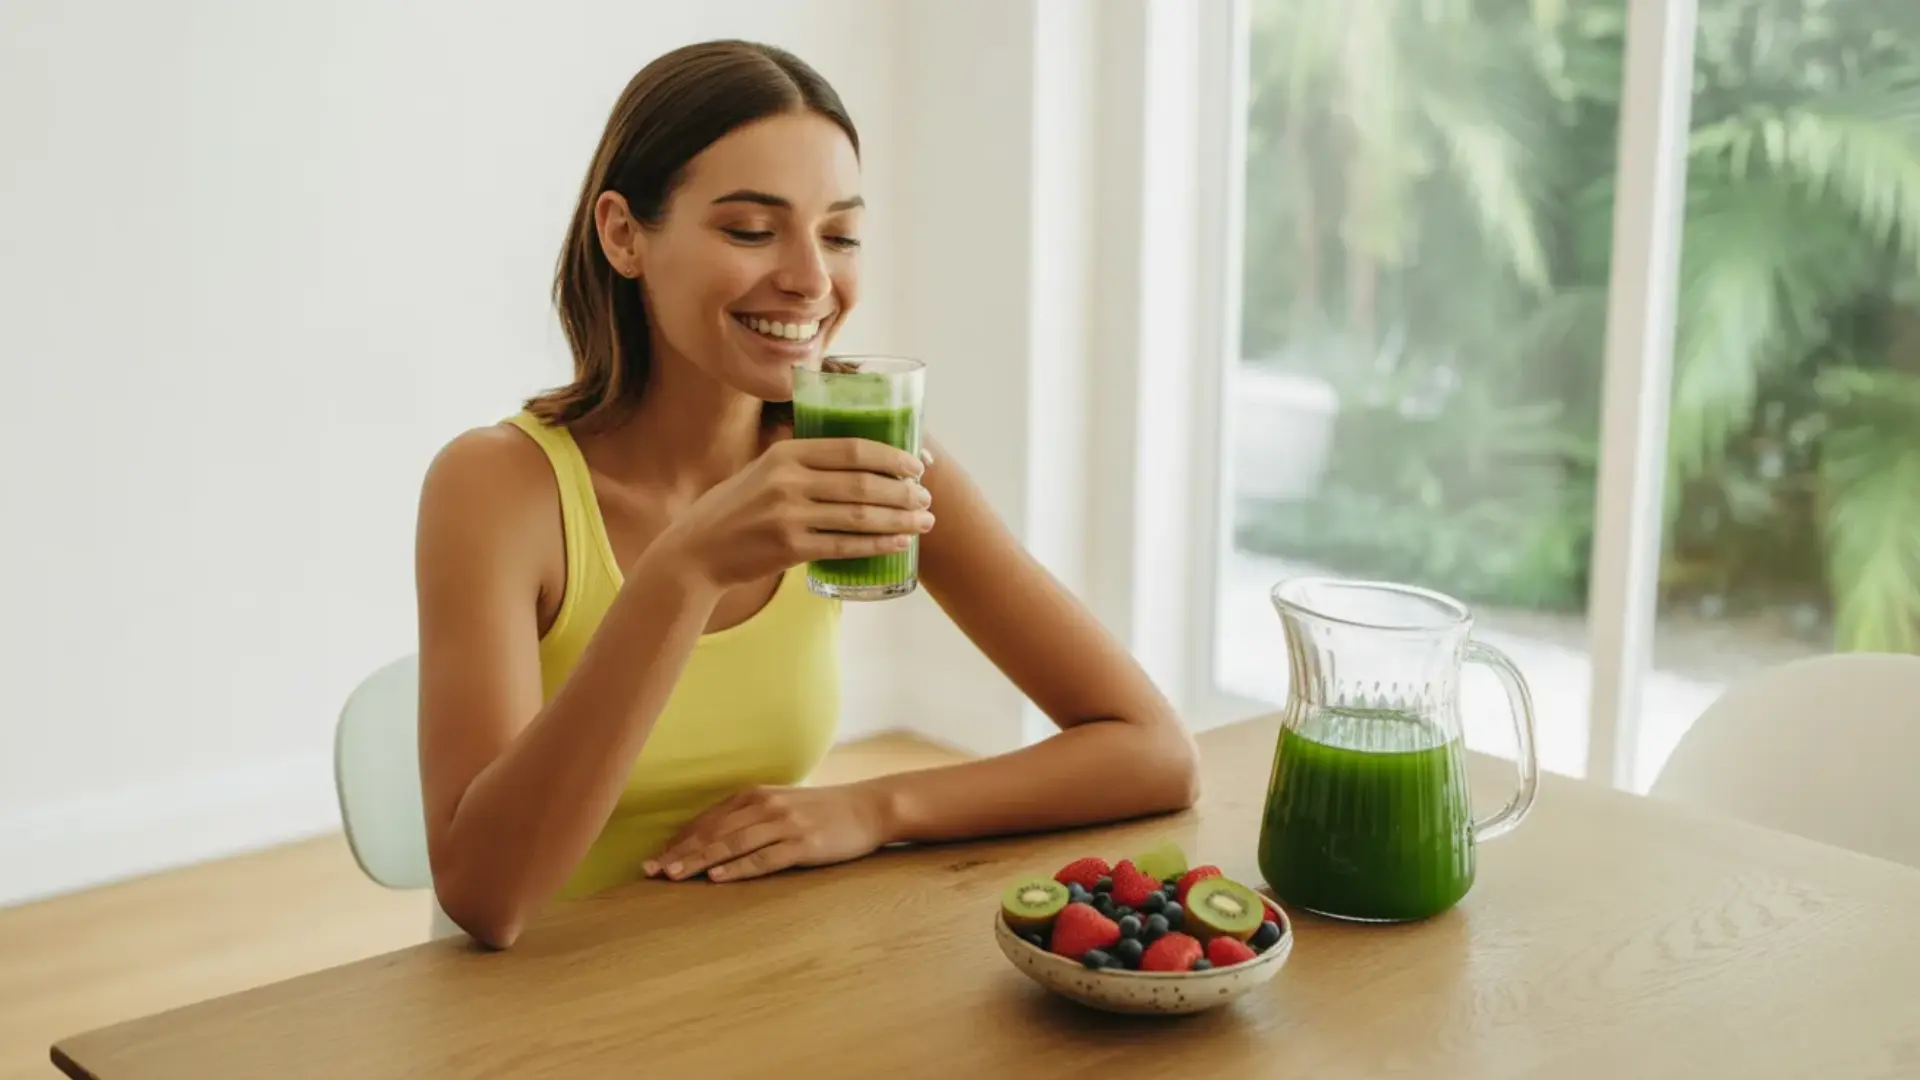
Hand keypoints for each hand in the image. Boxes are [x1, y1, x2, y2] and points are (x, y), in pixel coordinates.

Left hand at [643, 784, 889, 882]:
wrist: (869, 808)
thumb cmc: (822, 811)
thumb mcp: (782, 805)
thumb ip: (749, 817)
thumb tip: (712, 839)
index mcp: (757, 795)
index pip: (708, 820)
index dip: (680, 840)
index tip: (655, 859)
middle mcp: (766, 806)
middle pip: (714, 833)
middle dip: (680, 853)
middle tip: (651, 871)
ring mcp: (785, 825)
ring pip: (732, 845)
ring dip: (700, 861)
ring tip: (674, 876)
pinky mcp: (803, 845)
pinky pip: (764, 858)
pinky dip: (738, 869)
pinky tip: (718, 878)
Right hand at [656, 438, 933, 588]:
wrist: (698, 550)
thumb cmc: (738, 508)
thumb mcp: (764, 470)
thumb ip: (803, 463)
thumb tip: (863, 459)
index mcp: (786, 452)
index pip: (852, 448)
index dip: (892, 455)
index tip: (917, 464)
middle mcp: (788, 481)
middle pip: (863, 482)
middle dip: (904, 490)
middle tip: (926, 497)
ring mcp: (789, 516)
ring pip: (860, 515)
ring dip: (900, 519)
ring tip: (924, 521)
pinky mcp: (790, 548)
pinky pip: (846, 546)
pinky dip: (878, 544)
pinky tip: (899, 543)